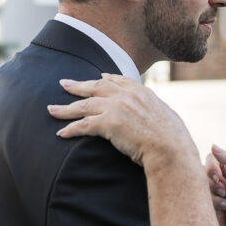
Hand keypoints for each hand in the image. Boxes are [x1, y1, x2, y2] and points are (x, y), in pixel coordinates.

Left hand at [47, 75, 193, 165]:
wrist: (171, 148)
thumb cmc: (174, 139)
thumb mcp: (167, 116)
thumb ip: (155, 111)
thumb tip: (158, 117)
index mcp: (141, 92)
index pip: (118, 80)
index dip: (105, 79)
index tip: (97, 77)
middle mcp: (126, 95)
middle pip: (96, 87)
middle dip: (78, 86)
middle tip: (63, 83)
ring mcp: (116, 107)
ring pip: (84, 105)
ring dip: (65, 108)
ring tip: (51, 109)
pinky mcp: (108, 123)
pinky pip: (84, 125)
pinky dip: (71, 129)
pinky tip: (61, 132)